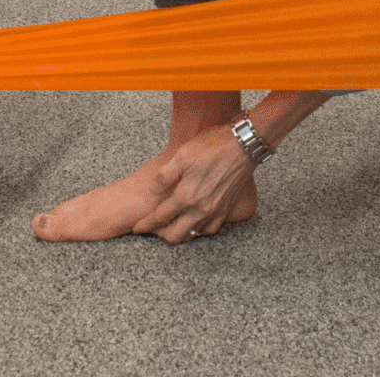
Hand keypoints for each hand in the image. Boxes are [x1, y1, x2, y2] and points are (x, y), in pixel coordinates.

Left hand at [129, 124, 259, 243]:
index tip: (137, 228)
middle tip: (152, 227)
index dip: (146, 224)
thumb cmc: (212, 146)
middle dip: (160, 234)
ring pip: (193, 235)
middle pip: (175, 235)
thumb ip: (165, 175)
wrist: (243, 145)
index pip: (161, 217)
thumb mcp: (182, 154)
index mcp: (187, 196)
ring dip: (179, 232)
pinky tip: (193, 221)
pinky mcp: (226, 210)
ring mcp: (215, 212)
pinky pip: (209, 230)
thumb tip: (153, 190)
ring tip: (171, 224)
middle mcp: (201, 209)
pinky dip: (198, 230)